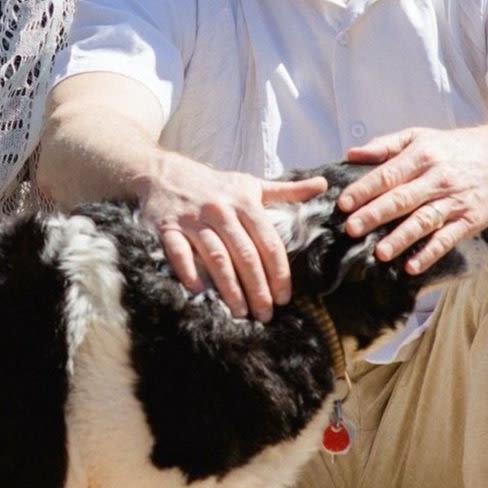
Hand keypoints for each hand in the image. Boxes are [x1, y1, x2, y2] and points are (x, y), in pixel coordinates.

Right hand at [140, 157, 327, 321]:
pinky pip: (178, 252)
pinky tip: (199, 291)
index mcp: (244, 202)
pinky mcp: (167, 227)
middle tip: (266, 314)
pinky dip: (188, 271)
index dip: (278, 273)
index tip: (284, 298)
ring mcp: (192, 219)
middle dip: (258, 288)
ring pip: (216, 257)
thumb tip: (323, 184)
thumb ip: (286, 190)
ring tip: (240, 313)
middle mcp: (220, 210)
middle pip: (245, 254)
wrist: (164, 172)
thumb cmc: (213, 185)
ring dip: (229, 287)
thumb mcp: (250, 184)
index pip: (268, 242)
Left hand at [339, 127, 487, 273]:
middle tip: (352, 228)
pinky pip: (447, 239)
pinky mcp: (470, 220)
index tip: (344, 203)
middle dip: (376, 214)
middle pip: (403, 198)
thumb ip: (385, 145)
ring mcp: (455, 200)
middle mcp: (438, 178)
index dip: (365, 189)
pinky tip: (412, 266)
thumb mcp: (419, 136)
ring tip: (379, 252)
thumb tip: (351, 154)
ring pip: (424, 221)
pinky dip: (430, 253)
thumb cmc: (452, 148)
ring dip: (401, 238)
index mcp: (422, 155)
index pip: (389, 174)